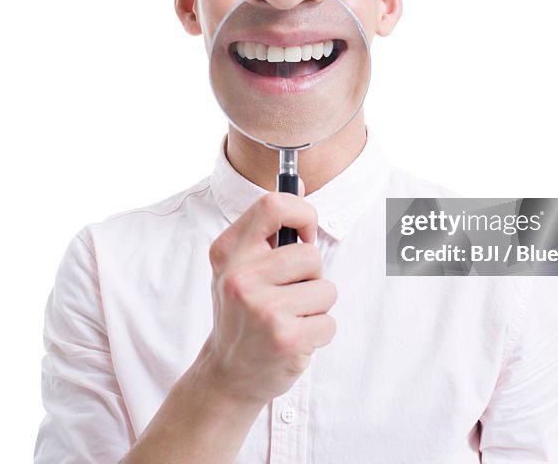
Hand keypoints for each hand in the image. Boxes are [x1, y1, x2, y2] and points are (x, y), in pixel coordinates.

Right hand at [197, 191, 337, 406]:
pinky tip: (294, 340)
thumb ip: (269, 227)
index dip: (302, 215)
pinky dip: (319, 333)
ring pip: (326, 288)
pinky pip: (329, 321)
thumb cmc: (241, 314)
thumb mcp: (241, 265)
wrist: (227, 373)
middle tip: (289, 295)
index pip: (273, 205)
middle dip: (312, 276)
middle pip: (311, 254)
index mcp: (228, 252)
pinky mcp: (286, 338)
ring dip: (316, 306)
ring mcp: (263, 309)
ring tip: (290, 318)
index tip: (304, 236)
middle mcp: (241, 277)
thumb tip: (297, 183)